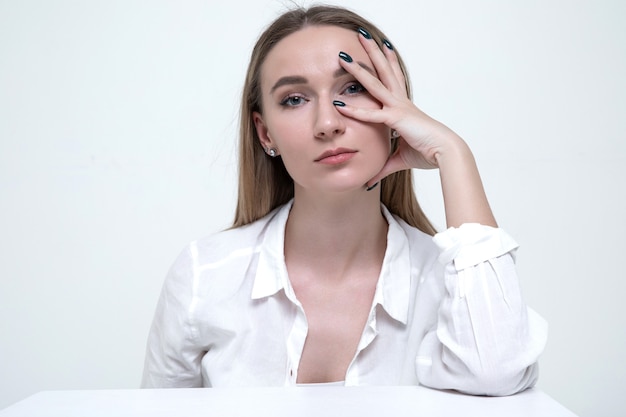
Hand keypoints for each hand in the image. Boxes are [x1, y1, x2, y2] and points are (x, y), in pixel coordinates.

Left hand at [336, 31, 464, 185]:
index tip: (382, 49)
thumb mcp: (400, 159)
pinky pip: (372, 115)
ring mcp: (398, 108)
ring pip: (374, 84)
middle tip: (362, 36)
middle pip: (384, 72)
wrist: (446, 153)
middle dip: (372, 54)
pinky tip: (339, 104)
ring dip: (359, 69)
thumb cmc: (429, 153)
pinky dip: (355, 111)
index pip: (393, 80)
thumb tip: (369, 181)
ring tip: (345, 55)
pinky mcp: (396, 120)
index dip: (387, 64)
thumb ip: (383, 167)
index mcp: (404, 107)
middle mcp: (401, 102)